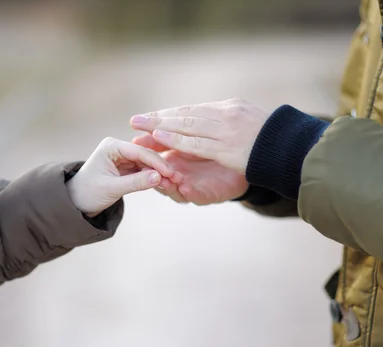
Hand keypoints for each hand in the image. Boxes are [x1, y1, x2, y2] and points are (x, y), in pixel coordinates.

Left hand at [67, 137, 182, 216]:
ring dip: (160, 174)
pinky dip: (154, 178)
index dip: (156, 162)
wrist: (75, 203)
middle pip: (146, 156)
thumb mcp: (111, 189)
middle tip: (177, 179)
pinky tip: (165, 184)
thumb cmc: (87, 193)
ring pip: (148, 164)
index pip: (139, 152)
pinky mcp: (127, 167)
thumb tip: (159, 178)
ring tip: (174, 183)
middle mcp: (118, 148)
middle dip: (161, 168)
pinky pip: (145, 171)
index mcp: (111, 146)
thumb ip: (135, 182)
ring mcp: (124, 157)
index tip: (171, 173)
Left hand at [130, 98, 268, 173]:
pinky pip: (196, 143)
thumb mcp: (250, 123)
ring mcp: (227, 130)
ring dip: (160, 126)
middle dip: (158, 118)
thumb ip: (230, 122)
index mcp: (231, 108)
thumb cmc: (273, 142)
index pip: (193, 111)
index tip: (151, 117)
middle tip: (136, 120)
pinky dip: (176, 140)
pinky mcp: (228, 149)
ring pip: (186, 126)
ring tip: (140, 126)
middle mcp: (227, 114)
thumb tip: (212, 122)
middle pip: (185, 115)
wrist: (295, 151)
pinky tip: (159, 138)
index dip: (170, 114)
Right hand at [132, 134, 248, 204]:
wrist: (247, 159)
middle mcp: (178, 172)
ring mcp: (191, 184)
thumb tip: (161, 113)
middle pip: (159, 173)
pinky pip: (196, 196)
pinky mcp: (206, 195)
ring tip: (161, 178)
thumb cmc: (220, 144)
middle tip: (140, 162)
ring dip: (167, 184)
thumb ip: (182, 127)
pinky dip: (190, 193)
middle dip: (151, 168)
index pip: (155, 152)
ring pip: (173, 187)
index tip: (134, 141)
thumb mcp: (200, 132)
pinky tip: (185, 189)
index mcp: (174, 155)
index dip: (145, 147)